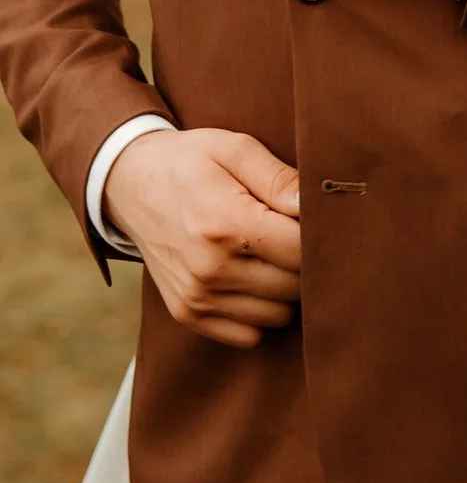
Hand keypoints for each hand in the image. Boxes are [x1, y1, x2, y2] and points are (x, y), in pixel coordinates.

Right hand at [104, 128, 300, 349]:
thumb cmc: (191, 161)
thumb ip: (278, 177)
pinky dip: (260, 311)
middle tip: (292, 233)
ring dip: (285, 288)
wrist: (131, 184)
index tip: (314, 218)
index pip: (301, 251)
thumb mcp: (234, 148)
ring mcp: (196, 297)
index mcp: (225, 224)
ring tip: (271, 253)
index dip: (319, 234)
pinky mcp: (188, 314)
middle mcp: (210, 269)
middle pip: (295, 286)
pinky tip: (253, 277)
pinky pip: (250, 334)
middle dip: (305, 261)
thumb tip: (313, 203)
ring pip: (278, 315)